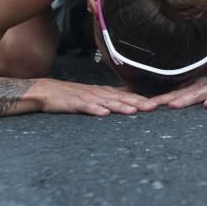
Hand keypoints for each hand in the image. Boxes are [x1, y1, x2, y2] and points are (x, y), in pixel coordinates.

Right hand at [32, 79, 156, 116]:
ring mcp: (87, 98)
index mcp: (105, 92)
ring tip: (133, 111)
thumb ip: (113, 96)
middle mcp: (99, 93)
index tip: (159, 104)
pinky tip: (103, 114)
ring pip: (107, 102)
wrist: (47, 91)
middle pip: (121, 98)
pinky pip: (86, 107)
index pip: (127, 95)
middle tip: (153, 107)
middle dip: (138, 102)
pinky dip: (95, 110)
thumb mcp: (95, 94)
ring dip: (120, 106)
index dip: (143, 99)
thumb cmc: (73, 95)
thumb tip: (132, 97)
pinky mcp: (74, 103)